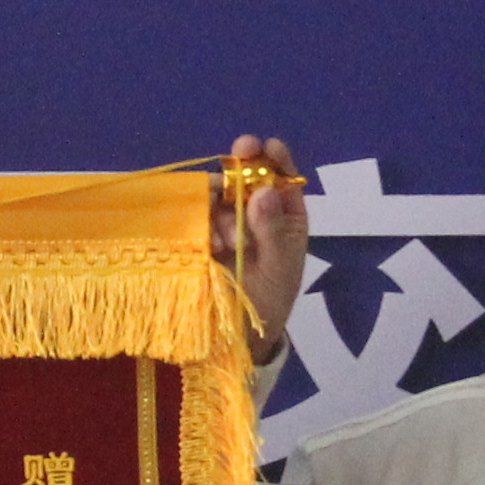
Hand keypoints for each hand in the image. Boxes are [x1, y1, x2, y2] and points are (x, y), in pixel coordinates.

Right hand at [222, 137, 310, 364]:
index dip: (276, 159)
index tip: (268, 146)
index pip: (283, 180)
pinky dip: (204, 220)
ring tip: (230, 238)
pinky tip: (213, 242)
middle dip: (244, 165)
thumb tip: (265, 191)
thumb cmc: (268, 302)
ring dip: (224, 203)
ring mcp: (226, 222)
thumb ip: (272, 232)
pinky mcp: (200, 235)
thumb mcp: (278, 269)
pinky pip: (199, 215)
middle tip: (241, 150)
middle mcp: (255, 214)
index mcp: (285, 219)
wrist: (236, 338)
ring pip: (222, 194)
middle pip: (249, 178)